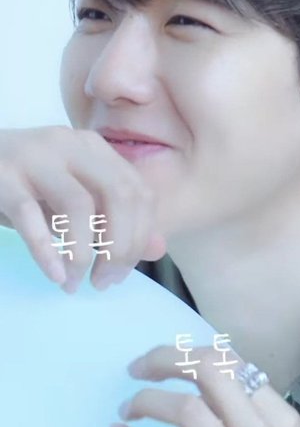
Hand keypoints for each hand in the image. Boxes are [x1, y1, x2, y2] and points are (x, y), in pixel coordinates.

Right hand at [0, 126, 165, 292]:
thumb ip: (115, 221)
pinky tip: (56, 274)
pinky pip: (30, 215)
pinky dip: (47, 250)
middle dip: (120, 246)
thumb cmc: (26, 186)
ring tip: (76, 282)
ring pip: (79, 205)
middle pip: (119, 195)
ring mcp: (36, 156)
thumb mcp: (74, 200)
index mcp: (95, 149)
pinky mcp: (3, 175)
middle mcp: (71, 145)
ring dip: (84, 253)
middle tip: (104, 281)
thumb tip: (158, 249)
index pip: (139, 191)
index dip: (140, 236)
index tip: (122, 271)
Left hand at [109, 345, 299, 426]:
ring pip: (187, 410)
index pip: (232, 362)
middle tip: (137, 368)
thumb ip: (247, 409)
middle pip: (210, 371)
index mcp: (280, 420)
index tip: (162, 359)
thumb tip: (195, 371)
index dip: (188, 351)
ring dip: (147, 400)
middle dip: (165, 359)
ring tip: (128, 407)